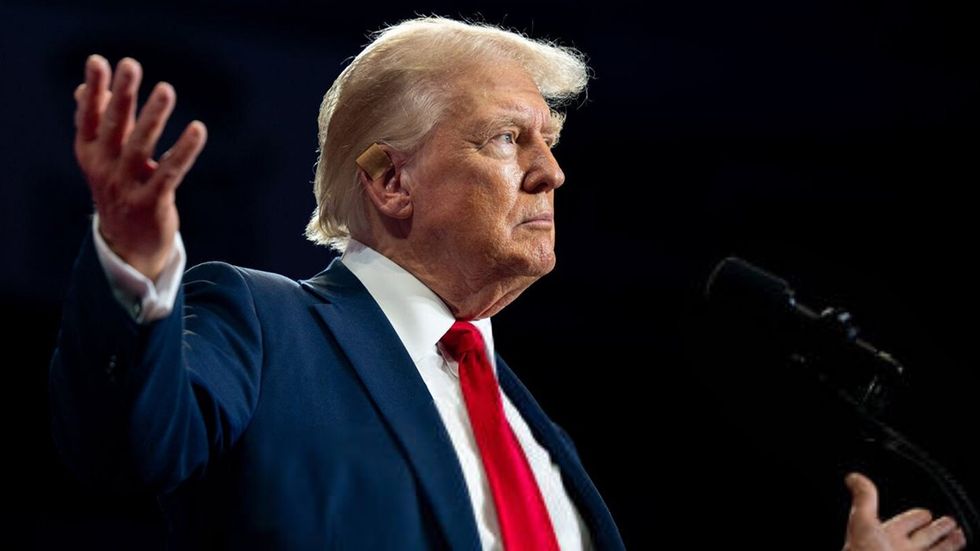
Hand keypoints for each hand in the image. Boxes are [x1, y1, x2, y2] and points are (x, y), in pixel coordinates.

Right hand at [74, 55, 206, 279]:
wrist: (128, 246)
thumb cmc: (120, 191)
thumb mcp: (104, 159)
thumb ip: (99, 125)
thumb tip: (84, 90)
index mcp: (90, 154)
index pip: (89, 117)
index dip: (95, 90)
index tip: (99, 61)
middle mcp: (104, 169)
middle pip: (113, 126)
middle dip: (121, 94)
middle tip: (129, 65)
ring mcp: (126, 187)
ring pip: (140, 146)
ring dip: (153, 116)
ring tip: (165, 89)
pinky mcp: (151, 202)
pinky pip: (170, 171)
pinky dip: (184, 150)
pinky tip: (197, 129)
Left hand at [844, 472, 966, 550]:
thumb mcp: (864, 522)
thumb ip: (864, 499)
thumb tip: (853, 477)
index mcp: (883, 537)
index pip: (903, 524)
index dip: (915, 518)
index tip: (926, 513)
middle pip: (922, 539)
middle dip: (936, 530)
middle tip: (950, 521)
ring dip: (948, 543)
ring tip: (960, 534)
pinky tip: (961, 547)